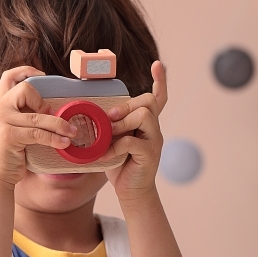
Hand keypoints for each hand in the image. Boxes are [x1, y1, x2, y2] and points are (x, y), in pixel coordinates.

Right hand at [0, 66, 78, 186]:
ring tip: (72, 132)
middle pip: (25, 88)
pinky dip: (54, 138)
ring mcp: (1, 121)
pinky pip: (38, 133)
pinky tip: (64, 144)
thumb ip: (22, 118)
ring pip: (38, 115)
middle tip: (51, 115)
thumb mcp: (12, 131)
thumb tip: (50, 110)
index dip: (26, 70)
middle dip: (43, 101)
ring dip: (59, 124)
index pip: (8, 77)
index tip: (43, 75)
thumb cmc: (8, 157)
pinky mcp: (8, 135)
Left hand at [103, 61, 166, 204]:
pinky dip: (116, 147)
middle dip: (126, 106)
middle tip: (108, 118)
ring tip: (109, 135)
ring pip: (145, 115)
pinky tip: (107, 155)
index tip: (158, 64)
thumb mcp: (113, 140)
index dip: (161, 81)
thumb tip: (96, 113)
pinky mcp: (150, 155)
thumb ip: (110, 126)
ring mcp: (154, 141)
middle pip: (148, 102)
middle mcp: (154, 129)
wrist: (130, 192)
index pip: (158, 98)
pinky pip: (133, 141)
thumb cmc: (120, 165)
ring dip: (123, 122)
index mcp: (146, 124)